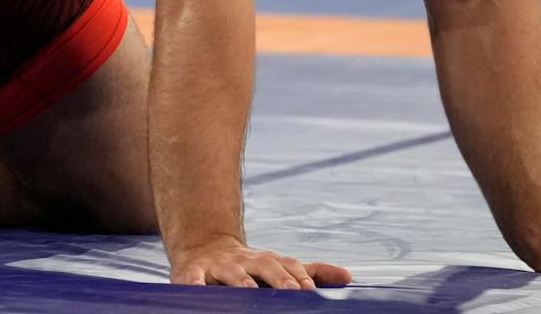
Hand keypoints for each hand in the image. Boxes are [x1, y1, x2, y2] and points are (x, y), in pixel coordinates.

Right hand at [169, 236, 351, 288]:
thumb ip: (311, 271)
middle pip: (264, 265)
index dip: (299, 276)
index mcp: (267, 260)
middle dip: (278, 278)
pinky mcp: (193, 272)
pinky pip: (192, 278)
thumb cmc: (249, 265)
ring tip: (250, 291)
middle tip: (292, 292)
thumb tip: (348, 276)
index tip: (311, 290)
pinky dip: (193, 283)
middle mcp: (245, 260)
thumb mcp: (278, 265)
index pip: (287, 265)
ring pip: (231, 271)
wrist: (204, 248)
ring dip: (240, 280)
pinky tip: (196, 289)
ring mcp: (219, 265)